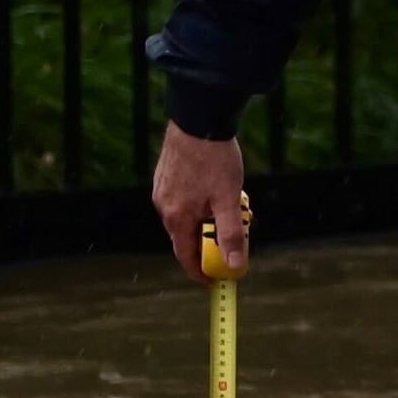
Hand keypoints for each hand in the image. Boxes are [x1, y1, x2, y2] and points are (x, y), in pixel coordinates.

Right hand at [151, 123, 251, 274]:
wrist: (199, 117)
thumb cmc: (215, 158)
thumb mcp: (229, 200)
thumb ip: (231, 235)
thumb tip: (234, 265)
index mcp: (177, 217)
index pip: (186, 256)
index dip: (200, 272)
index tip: (214, 280)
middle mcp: (163, 206)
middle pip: (186, 236)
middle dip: (210, 241)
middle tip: (234, 235)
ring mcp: (162, 189)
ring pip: (186, 216)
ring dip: (207, 219)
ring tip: (231, 205)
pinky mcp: (165, 174)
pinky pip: (182, 200)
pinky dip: (200, 203)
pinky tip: (215, 188)